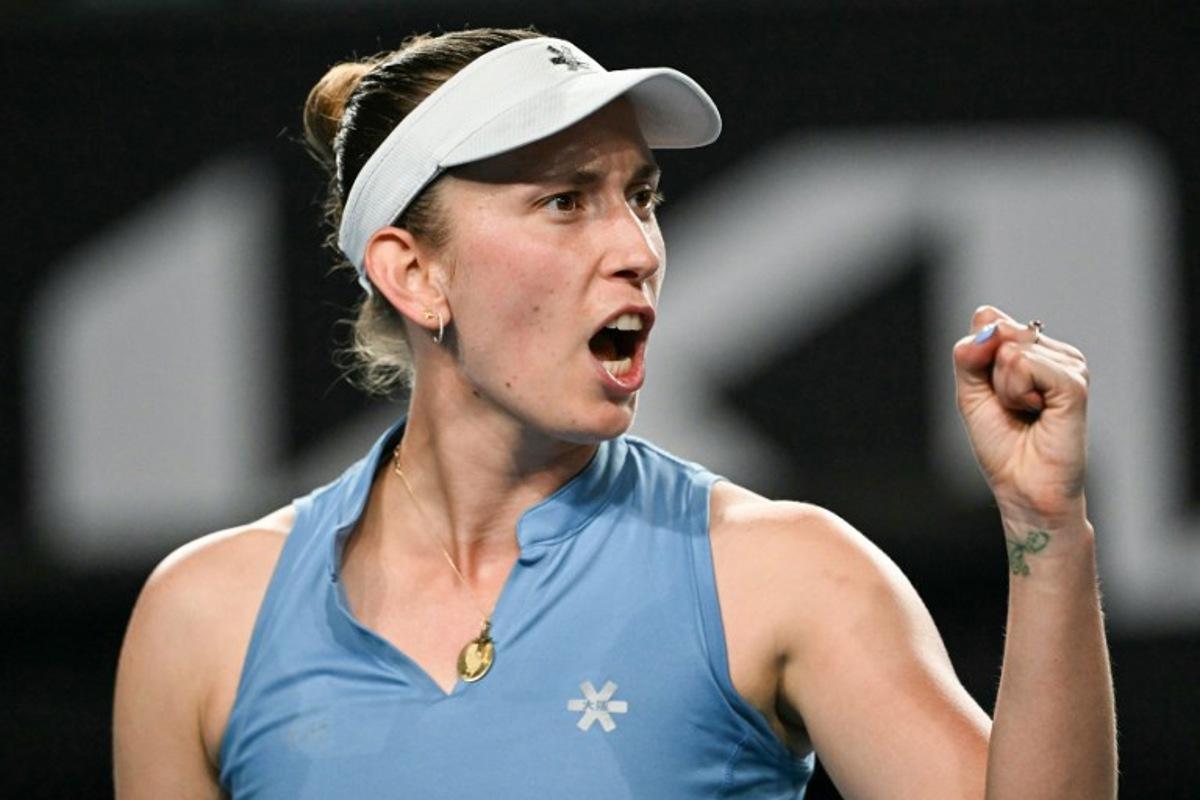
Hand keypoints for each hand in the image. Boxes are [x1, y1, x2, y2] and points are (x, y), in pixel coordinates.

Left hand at [952, 305, 1089, 524]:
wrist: (1022, 486)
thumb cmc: (1002, 444)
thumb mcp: (970, 393)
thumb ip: (969, 354)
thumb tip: (988, 324)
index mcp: (1032, 350)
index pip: (988, 320)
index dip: (976, 357)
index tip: (992, 392)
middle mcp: (1054, 353)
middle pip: (998, 331)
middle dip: (989, 375)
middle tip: (1010, 407)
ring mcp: (1069, 365)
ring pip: (1010, 349)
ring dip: (1004, 389)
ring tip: (1025, 412)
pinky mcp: (1075, 382)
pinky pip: (1025, 364)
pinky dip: (1016, 393)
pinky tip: (1037, 413)